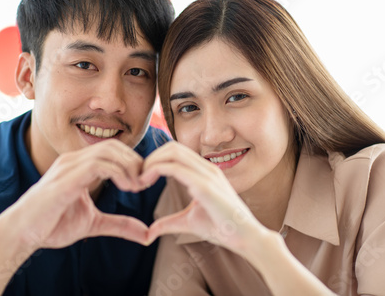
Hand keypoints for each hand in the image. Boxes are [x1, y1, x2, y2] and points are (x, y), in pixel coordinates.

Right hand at [4, 139, 149, 251]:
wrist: (21, 234)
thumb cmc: (51, 225)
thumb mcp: (93, 223)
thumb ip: (119, 224)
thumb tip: (146, 234)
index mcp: (79, 166)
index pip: (113, 150)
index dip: (133, 163)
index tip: (145, 182)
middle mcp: (74, 160)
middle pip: (114, 146)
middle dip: (135, 162)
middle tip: (145, 182)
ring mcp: (68, 166)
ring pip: (108, 151)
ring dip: (129, 167)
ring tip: (137, 186)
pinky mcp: (65, 178)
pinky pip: (98, 164)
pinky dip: (118, 172)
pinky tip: (126, 187)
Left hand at [141, 142, 264, 251]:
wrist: (246, 238)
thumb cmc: (223, 228)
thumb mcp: (188, 222)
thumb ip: (169, 222)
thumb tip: (149, 232)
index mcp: (205, 172)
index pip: (176, 152)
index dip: (156, 160)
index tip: (143, 178)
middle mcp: (207, 168)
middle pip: (172, 146)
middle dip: (151, 158)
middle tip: (138, 177)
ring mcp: (207, 174)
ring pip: (172, 152)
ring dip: (151, 162)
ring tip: (140, 180)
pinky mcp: (205, 185)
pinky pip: (175, 168)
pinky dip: (155, 170)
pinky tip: (146, 183)